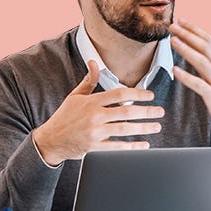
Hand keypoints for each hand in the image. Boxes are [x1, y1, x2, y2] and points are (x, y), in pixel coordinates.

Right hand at [32, 60, 163, 164]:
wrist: (50, 140)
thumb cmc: (65, 117)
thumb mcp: (75, 96)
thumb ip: (88, 80)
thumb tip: (94, 62)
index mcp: (91, 102)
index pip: (119, 94)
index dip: (138, 93)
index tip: (150, 95)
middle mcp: (94, 116)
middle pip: (126, 111)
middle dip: (147, 111)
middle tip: (160, 111)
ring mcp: (94, 133)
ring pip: (125, 129)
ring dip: (144, 128)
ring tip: (156, 126)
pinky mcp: (94, 148)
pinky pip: (118, 148)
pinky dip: (133, 147)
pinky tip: (144, 145)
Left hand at [168, 19, 210, 144]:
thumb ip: (209, 66)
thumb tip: (195, 53)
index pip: (208, 41)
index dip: (194, 29)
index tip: (180, 20)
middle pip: (204, 47)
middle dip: (188, 34)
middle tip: (172, 25)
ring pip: (202, 62)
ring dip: (186, 49)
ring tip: (172, 41)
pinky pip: (200, 85)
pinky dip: (187, 77)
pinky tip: (175, 70)